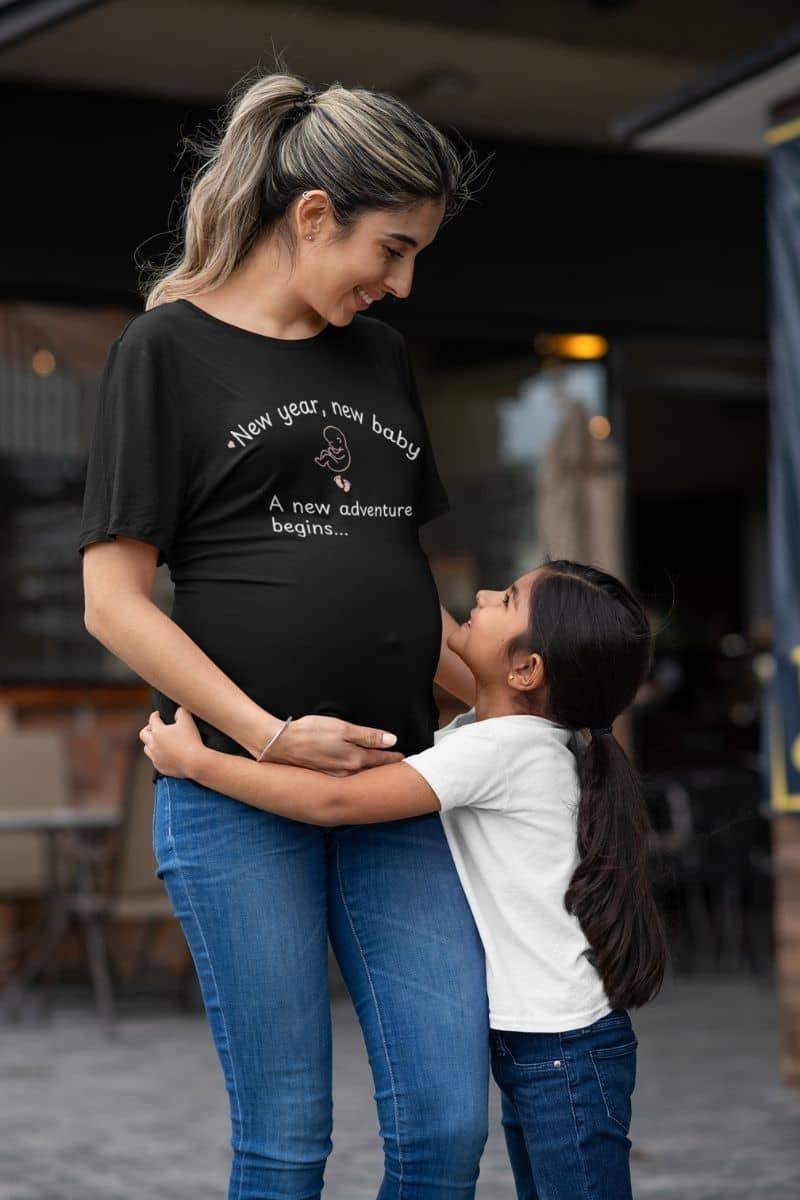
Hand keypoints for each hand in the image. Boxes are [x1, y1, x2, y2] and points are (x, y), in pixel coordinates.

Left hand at [139, 708, 202, 777]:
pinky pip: (155, 760)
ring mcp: (155, 757)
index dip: (155, 715)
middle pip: (143, 734)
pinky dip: (158, 755)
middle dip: (148, 729)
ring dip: (150, 743)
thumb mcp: (188, 721)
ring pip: (147, 749)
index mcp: (158, 731)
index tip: (158, 714)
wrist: (194, 762)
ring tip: (158, 742)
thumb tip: (179, 710)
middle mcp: (153, 744)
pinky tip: (165, 754)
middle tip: (154, 727)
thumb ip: (181, 712)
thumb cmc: (191, 740)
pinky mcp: (160, 767)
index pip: (152, 719)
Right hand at [267, 714, 402, 774]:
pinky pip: (349, 776)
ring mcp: (336, 776)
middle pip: (373, 771)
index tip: (405, 758)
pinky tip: (357, 770)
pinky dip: (357, 773)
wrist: (281, 744)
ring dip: (372, 772)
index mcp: (355, 759)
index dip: (395, 758)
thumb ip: (368, 735)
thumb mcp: (343, 728)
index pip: (382, 760)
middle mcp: (348, 772)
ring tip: (382, 770)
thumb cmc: (311, 732)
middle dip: (386, 769)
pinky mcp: (326, 775)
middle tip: (399, 767)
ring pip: (361, 775)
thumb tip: (391, 740)